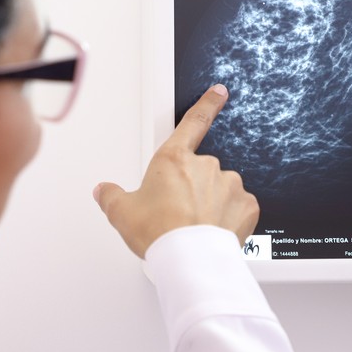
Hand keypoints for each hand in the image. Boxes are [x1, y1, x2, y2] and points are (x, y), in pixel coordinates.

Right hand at [93, 84, 258, 257]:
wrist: (190, 260)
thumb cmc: (159, 233)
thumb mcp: (122, 213)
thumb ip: (111, 196)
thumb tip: (103, 191)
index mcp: (174, 159)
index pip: (193, 121)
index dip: (208, 103)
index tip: (219, 92)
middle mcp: (205, 166)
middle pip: (200, 170)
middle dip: (192, 188)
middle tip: (178, 213)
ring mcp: (229, 184)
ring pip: (221, 189)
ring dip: (212, 203)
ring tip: (194, 227)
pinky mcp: (247, 205)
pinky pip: (239, 207)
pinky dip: (229, 217)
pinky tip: (214, 231)